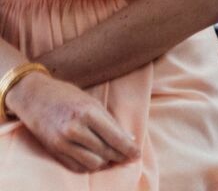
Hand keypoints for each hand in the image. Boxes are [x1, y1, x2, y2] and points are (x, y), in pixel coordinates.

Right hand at [5, 71, 138, 173]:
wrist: (34, 97)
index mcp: (88, 113)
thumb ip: (110, 122)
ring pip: (93, 163)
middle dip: (120, 156)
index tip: (137, 154)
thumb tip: (129, 139)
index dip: (129, 148)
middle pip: (106, 152)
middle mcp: (74, 130)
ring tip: (112, 157)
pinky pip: (77, 166)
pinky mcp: (53, 151)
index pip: (115, 138)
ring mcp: (62, 142)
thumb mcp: (93, 103)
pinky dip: (89, 165)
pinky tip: (96, 159)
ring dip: (105, 162)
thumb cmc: (67, 96)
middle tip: (128, 157)